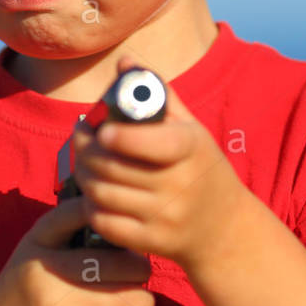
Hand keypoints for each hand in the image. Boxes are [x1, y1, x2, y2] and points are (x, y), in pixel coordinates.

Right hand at [0, 192, 155, 305]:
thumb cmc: (22, 296)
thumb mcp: (34, 254)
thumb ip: (71, 235)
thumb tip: (127, 224)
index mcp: (39, 240)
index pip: (84, 212)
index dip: (114, 220)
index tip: (124, 234)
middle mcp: (47, 267)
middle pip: (123, 263)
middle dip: (139, 273)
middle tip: (133, 281)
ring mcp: (57, 303)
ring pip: (132, 297)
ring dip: (141, 304)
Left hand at [71, 52, 248, 275]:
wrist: (223, 229)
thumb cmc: (200, 168)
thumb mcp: (191, 129)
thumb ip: (157, 95)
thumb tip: (125, 63)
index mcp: (192, 148)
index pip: (154, 143)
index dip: (122, 138)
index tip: (102, 131)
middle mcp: (181, 184)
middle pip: (113, 167)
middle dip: (86, 151)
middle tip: (81, 138)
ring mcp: (166, 216)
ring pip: (103, 194)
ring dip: (84, 176)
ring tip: (85, 163)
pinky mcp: (151, 242)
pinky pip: (104, 223)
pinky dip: (91, 206)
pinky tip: (95, 194)